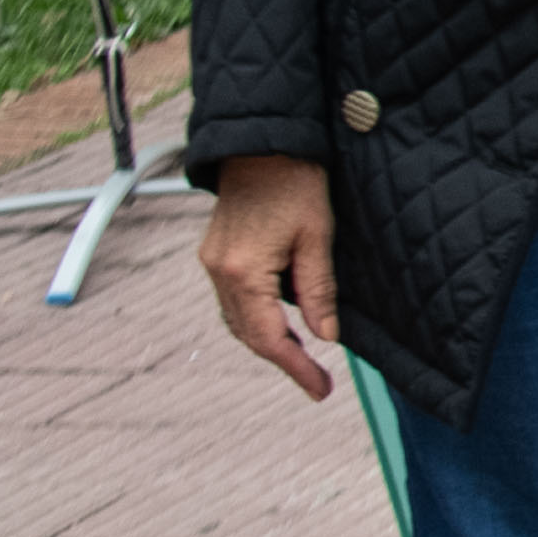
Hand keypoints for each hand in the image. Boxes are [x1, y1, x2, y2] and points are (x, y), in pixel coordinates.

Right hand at [198, 154, 344, 399]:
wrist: (261, 146)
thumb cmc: (296, 184)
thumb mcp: (318, 237)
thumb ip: (319, 291)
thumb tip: (326, 337)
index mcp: (244, 272)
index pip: (269, 338)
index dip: (296, 368)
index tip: (320, 390)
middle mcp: (219, 273)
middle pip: (248, 335)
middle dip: (283, 360)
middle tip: (317, 382)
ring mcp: (211, 264)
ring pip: (237, 321)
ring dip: (268, 341)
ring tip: (303, 358)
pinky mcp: (213, 255)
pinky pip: (232, 301)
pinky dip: (255, 319)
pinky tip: (281, 325)